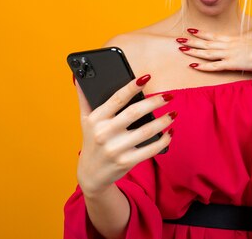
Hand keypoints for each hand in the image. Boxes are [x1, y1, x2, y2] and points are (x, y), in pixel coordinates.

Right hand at [74, 76, 174, 196]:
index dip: (132, 87)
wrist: (91, 174)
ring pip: (146, 131)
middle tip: (169, 96)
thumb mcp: (84, 120)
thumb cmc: (91, 141)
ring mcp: (115, 149)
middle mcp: (104, 134)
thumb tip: (79, 76)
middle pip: (134, 113)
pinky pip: (150, 149)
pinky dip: (163, 140)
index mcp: (96, 119)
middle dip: (154, 103)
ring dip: (163, 121)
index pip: (116, 99)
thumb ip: (84, 98)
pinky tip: (170, 132)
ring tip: (173, 113)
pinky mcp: (126, 162)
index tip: (146, 77)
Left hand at [177, 22, 251, 73]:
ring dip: (194, 51)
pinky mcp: (230, 64)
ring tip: (182, 49)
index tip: (191, 30)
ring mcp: (228, 54)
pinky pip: (214, 66)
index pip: (214, 36)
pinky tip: (193, 65)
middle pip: (207, 43)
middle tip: (179, 39)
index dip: (201, 33)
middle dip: (192, 41)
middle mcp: (228, 46)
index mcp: (234, 40)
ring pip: (207, 53)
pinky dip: (203, 66)